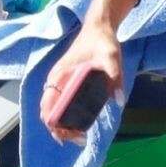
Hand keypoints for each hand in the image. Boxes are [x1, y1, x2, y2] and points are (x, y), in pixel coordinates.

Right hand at [40, 19, 124, 144]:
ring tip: (81, 134)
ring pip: (52, 110)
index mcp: (60, 77)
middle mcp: (54, 81)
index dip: (56, 126)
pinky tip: (79, 123)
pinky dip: (64, 116)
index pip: (48, 108)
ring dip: (62, 125)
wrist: (98, 28)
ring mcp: (58, 82)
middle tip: (81, 138)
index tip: (74, 135)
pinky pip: (58, 104)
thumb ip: (115, 78)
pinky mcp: (64, 82)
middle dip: (61, 130)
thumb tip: (118, 101)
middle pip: (48, 113)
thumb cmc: (102, 42)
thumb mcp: (111, 57)